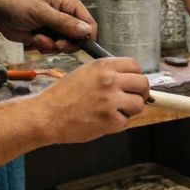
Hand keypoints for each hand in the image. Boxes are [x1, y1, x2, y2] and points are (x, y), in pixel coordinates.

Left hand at [0, 0, 94, 51]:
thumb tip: (85, 30)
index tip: (78, 44)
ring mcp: (58, 30)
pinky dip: (43, 47)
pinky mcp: (49, 39)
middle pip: (79, 39)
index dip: (87, 36)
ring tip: (38, 37)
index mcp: (69, 6)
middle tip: (55, 44)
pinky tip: (33, 39)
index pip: (89, 23)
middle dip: (65, 44)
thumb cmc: (19, 6)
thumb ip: (63, 22)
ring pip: (66, 47)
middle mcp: (67, 18)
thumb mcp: (41, 12)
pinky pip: (53, 50)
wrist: (0, 15)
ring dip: (50, 46)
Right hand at [33, 58, 149, 142]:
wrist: (47, 115)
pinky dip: (117, 124)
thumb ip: (108, 73)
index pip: (135, 65)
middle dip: (141, 93)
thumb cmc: (63, 95)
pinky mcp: (110, 120)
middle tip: (133, 99)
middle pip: (142, 84)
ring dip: (130, 109)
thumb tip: (130, 79)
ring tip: (115, 111)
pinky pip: (125, 122)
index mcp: (103, 66)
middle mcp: (109, 81)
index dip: (136, 75)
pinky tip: (102, 121)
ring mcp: (111, 101)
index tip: (133, 83)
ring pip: (138, 104)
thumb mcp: (85, 73)